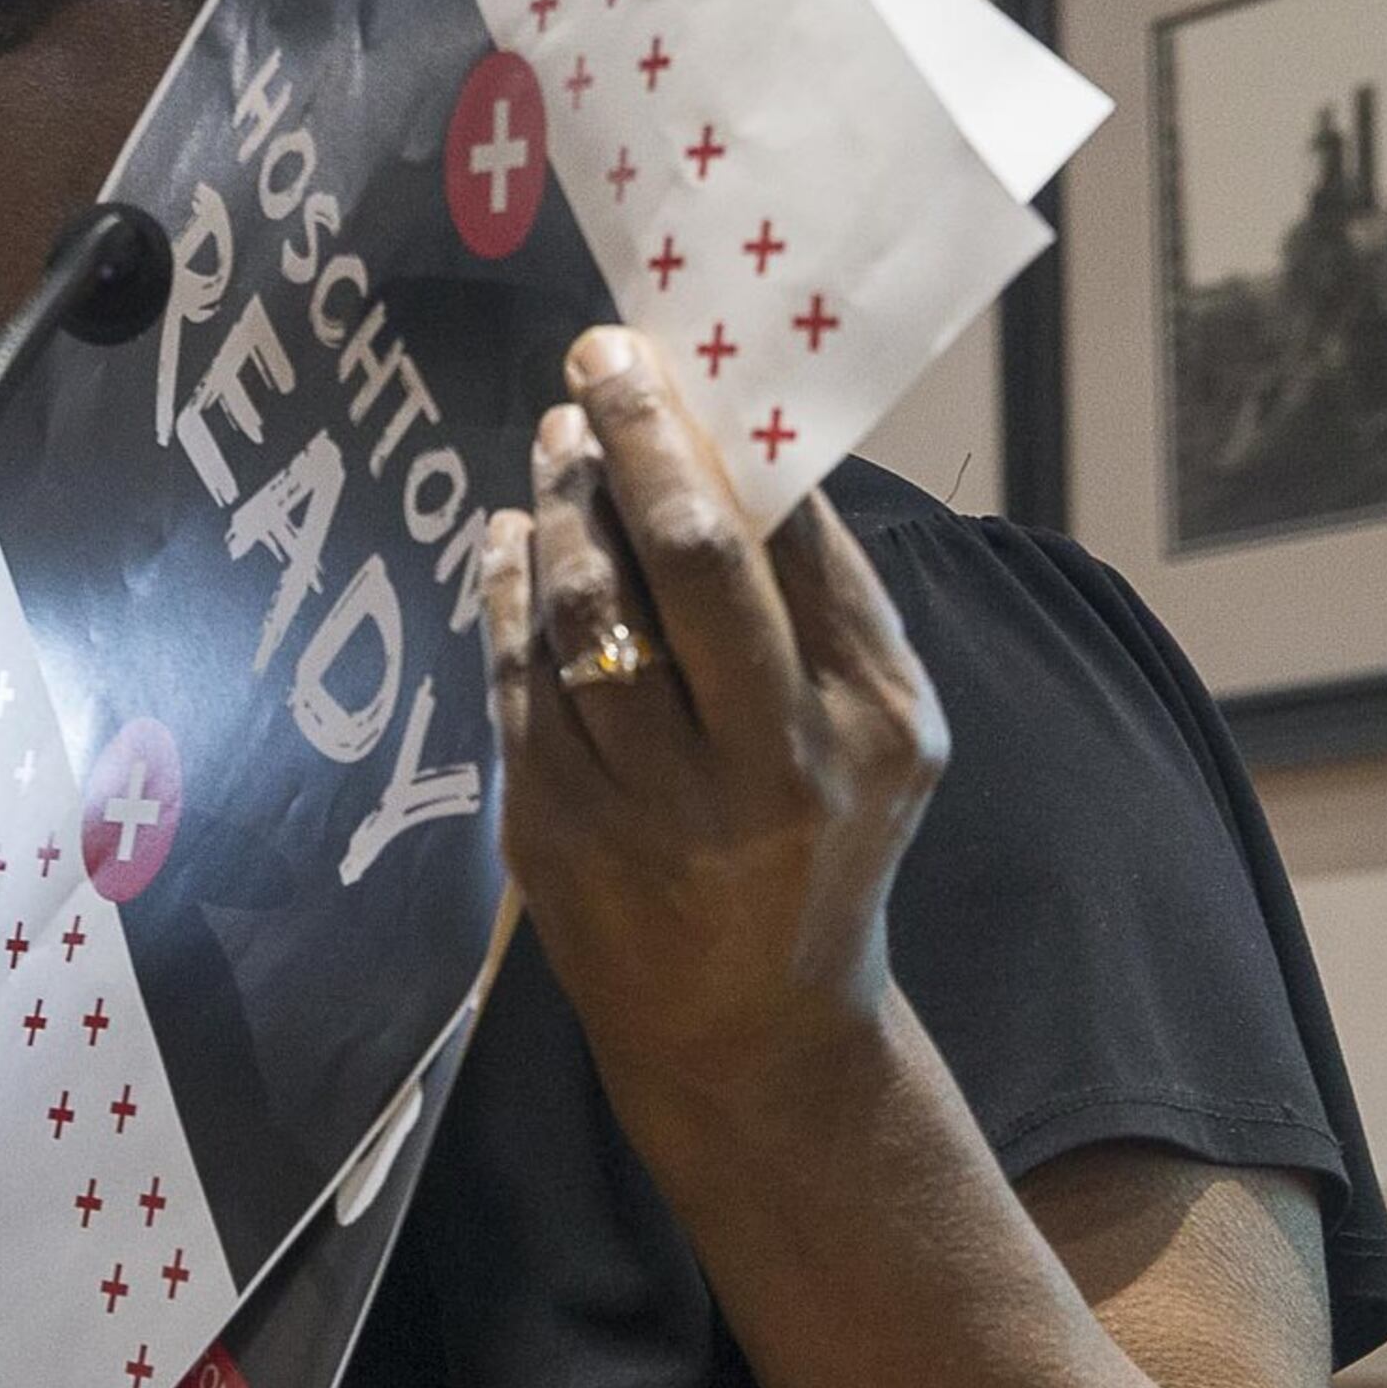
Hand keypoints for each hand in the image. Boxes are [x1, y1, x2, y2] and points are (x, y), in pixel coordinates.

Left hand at [480, 328, 948, 1150]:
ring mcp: (654, 801)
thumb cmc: (821, 843)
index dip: (717, 430)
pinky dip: (508, 583)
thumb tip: (737, 438)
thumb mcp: (879, 732)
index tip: (667, 355)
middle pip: (692, 553)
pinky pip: (517, 672)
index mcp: (872, 717)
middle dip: (637, 436)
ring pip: (586, 605)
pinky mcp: (558, 827)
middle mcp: (770, 760)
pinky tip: (512, 535)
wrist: (752, 1032)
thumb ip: (825, 603)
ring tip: (556, 444)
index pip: (793, 535)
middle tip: (596, 361)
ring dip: (561, 501)